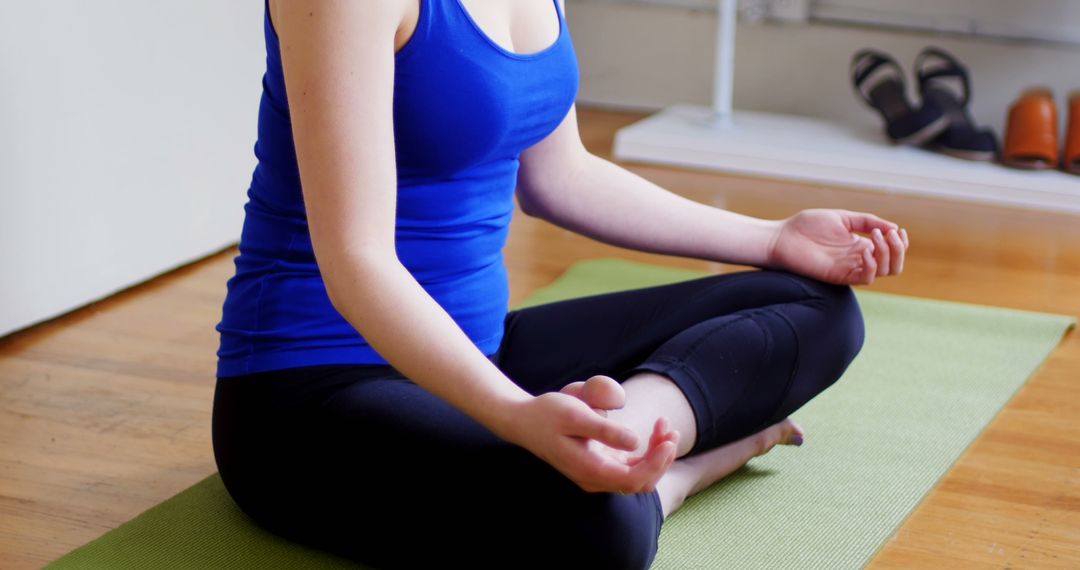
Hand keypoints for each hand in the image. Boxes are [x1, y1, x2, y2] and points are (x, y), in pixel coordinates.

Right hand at [559, 375, 679, 474]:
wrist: (524, 421)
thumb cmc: (548, 413)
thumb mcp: (576, 414)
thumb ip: (605, 430)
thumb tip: (635, 442)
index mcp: (589, 469)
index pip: (633, 479)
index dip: (656, 464)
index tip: (668, 441)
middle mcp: (595, 479)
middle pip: (640, 482)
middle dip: (661, 458)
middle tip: (669, 427)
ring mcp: (598, 475)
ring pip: (638, 476)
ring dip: (656, 455)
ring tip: (665, 426)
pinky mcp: (601, 466)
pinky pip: (631, 468)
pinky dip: (647, 453)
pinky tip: (655, 433)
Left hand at [766, 208, 908, 284]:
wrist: (782, 237)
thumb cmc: (807, 226)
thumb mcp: (843, 217)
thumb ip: (867, 221)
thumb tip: (893, 227)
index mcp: (861, 245)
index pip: (892, 251)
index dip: (901, 243)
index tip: (898, 230)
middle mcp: (858, 259)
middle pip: (893, 265)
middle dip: (898, 249)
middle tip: (889, 234)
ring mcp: (850, 268)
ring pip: (884, 272)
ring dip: (887, 254)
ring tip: (876, 237)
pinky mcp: (839, 276)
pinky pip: (865, 278)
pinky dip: (871, 265)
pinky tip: (864, 250)